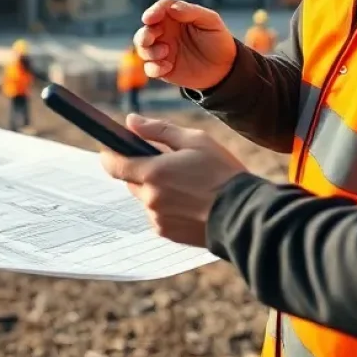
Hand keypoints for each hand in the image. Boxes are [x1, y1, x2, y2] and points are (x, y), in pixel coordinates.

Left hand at [99, 116, 248, 246]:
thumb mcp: (194, 141)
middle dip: (142, 170)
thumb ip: (158, 130)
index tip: (112, 148)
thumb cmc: (222, 174)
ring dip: (155, 190)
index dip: (110, 155)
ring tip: (185, 185)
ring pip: (145, 198)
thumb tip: (131, 121)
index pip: (113, 165)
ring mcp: (158, 219)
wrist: (246, 217)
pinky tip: (188, 202)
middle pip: (131, 180)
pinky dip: (166, 207)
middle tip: (168, 164)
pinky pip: (157, 215)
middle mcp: (150, 199)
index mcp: (153, 173)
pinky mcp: (168, 234)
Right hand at [134, 0, 236, 90]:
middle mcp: (165, 32)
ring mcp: (162, 50)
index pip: (159, 9)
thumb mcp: (210, 21)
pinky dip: (154, 67)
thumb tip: (171, 8)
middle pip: (145, 29)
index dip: (153, 11)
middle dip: (144, 34)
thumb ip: (191, 11)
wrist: (225, 68)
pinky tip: (168, 67)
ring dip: (149, 50)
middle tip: (152, 37)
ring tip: (166, 51)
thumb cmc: (217, 40)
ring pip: (142, 48)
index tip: (149, 18)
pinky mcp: (162, 68)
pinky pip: (149, 68)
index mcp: (175, 17)